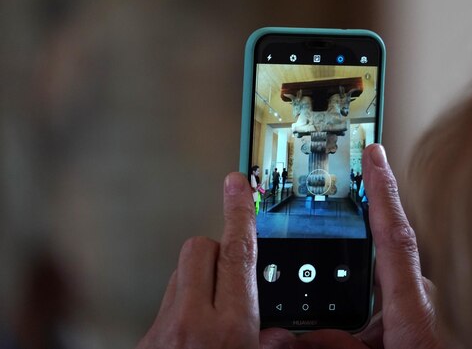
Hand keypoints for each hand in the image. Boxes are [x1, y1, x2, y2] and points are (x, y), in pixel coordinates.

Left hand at [136, 172, 258, 348]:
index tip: (235, 185)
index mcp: (228, 328)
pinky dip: (181, 312)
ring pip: (179, 275)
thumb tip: (279, 335)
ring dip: (199, 283)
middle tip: (230, 277)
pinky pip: (164, 306)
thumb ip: (267, 342)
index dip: (239, 214)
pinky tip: (192, 334)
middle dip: (217, 251)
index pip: (236, 254)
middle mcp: (191, 323)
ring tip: (212, 316)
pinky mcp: (144, 340)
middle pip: (199, 249)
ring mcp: (162, 331)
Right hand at [266, 144, 441, 348]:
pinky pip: (388, 301)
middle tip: (344, 271)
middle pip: (381, 263)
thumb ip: (331, 347)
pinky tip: (355, 336)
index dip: (383, 191)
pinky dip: (367, 312)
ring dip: (358, 304)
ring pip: (381, 287)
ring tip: (351, 336)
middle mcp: (422, 300)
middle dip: (353, 259)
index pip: (395, 236)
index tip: (374, 155)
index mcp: (414, 311)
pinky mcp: (419, 316)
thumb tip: (283, 337)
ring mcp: (422, 307)